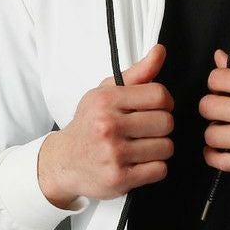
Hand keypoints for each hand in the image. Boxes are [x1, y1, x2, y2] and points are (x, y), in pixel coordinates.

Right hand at [37, 43, 174, 206]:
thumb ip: (137, 74)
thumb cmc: (89, 124)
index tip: (157, 108)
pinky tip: (139, 162)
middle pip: (166, 122)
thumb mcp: (106, 93)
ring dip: (159, 148)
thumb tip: (160, 51)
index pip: (159, 95)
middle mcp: (108, 126)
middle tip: (147, 130)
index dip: (165, 102)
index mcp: (106, 101)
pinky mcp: (119, 178)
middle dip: (162, 127)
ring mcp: (113, 154)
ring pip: (166, 147)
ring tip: (142, 147)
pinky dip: (154, 168)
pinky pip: (159, 170)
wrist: (64, 161)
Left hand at [199, 49, 229, 174]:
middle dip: (214, 106)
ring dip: (216, 131)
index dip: (218, 83)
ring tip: (227, 129)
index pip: (214, 80)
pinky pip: (222, 161)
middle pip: (207, 108)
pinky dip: (214, 156)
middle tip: (225, 108)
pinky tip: (219, 149)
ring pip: (211, 135)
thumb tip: (220, 59)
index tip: (224, 89)